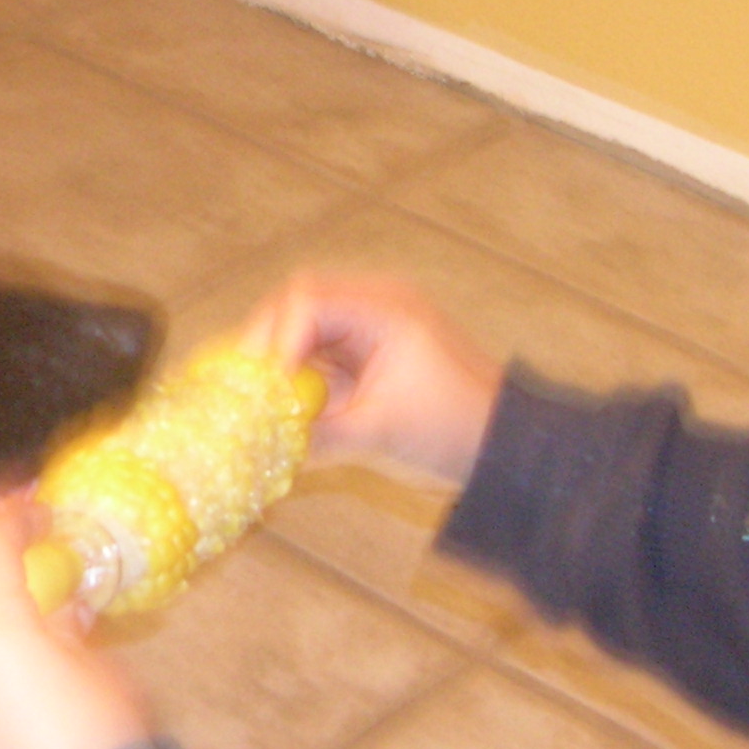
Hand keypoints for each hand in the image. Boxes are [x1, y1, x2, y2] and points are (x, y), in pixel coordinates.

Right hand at [239, 273, 503, 486]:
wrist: (503, 449)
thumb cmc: (453, 432)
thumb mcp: (379, 435)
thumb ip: (317, 436)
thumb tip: (259, 444)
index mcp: (386, 308)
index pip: (308, 300)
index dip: (277, 338)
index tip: (267, 384)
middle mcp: (374, 305)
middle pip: (295, 304)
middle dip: (265, 344)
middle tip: (245, 388)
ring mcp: (369, 326)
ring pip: (299, 327)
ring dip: (276, 360)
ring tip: (258, 400)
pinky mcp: (364, 353)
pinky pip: (314, 352)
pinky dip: (293, 376)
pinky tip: (280, 407)